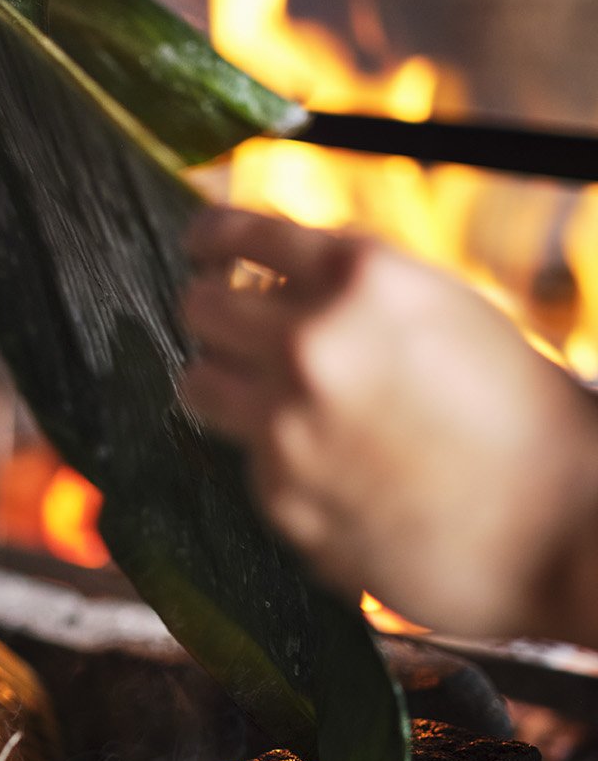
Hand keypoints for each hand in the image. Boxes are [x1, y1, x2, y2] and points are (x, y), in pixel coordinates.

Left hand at [181, 207, 597, 642]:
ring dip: (222, 380)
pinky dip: (272, 456)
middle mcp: (311, 342)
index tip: (202, 244)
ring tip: (263, 393)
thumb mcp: (445, 310)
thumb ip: (356, 290)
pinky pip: (244, 458)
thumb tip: (274, 279)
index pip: (240, 232)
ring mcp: (286, 424)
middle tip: (226, 320)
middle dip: (213, 309)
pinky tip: (329, 466)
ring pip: (198, 383)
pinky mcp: (279, 496)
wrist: (562, 529)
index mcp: (361, 277)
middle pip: (200, 307)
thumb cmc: (522, 416)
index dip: (212, 236)